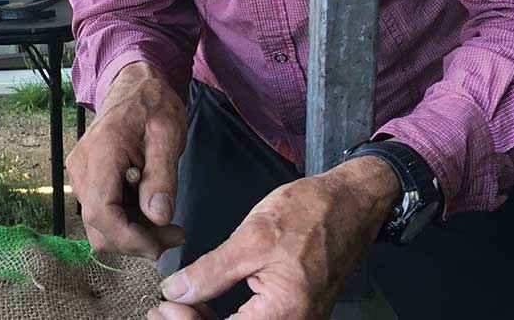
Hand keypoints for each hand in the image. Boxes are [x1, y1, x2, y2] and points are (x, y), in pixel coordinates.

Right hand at [67, 61, 186, 258]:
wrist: (136, 85)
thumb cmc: (153, 104)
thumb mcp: (168, 134)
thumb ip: (162, 175)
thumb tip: (158, 217)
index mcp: (100, 151)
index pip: (101, 212)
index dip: (128, 238)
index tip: (160, 246)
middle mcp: (81, 167)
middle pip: (99, 227)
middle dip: (137, 241)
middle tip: (175, 232)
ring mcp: (81, 174)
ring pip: (101, 226)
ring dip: (134, 234)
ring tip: (166, 220)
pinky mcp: (88, 179)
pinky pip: (104, 213)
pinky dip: (128, 222)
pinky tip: (150, 207)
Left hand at [151, 156, 399, 319]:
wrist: (350, 205)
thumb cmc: (306, 215)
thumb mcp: (252, 237)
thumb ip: (211, 271)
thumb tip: (175, 292)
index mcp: (284, 314)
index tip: (163, 307)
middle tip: (163, 309)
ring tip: (178, 306)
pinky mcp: (295, 314)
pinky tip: (205, 305)